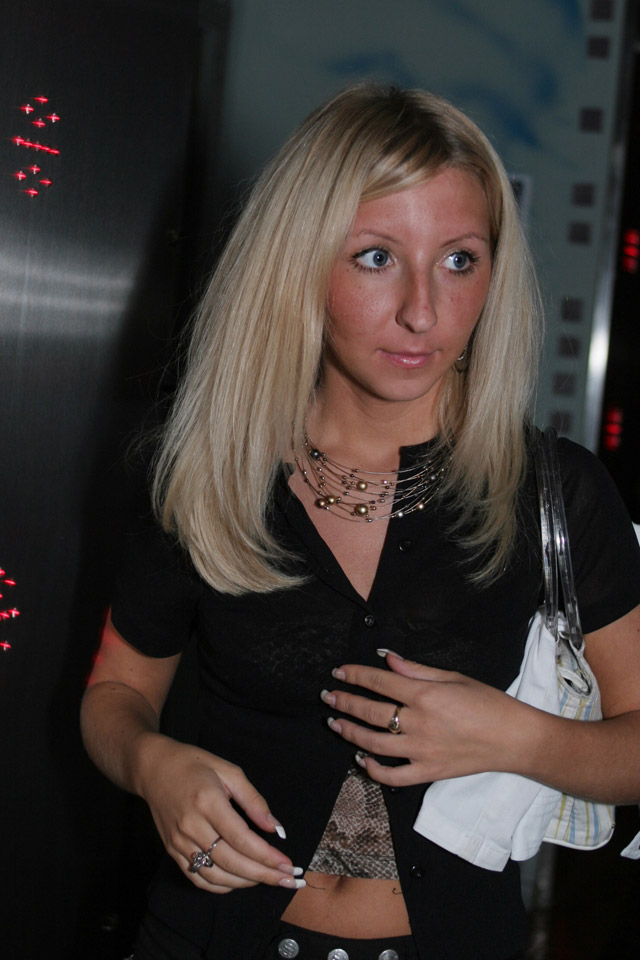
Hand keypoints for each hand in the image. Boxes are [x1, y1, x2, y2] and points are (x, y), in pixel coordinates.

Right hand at [135, 734, 304, 893]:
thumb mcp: (229, 771)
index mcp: (208, 802)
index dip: (267, 856)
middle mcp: (192, 826)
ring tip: (268, 880)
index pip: (242, 839)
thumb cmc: (194, 764)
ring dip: (245, 883)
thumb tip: (276, 829)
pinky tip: (239, 881)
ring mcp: (179, 842)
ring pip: (215, 875)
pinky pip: (197, 878)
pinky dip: (220, 886)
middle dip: (263, 875)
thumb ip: (254, 801)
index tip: (288, 865)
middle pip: (231, 861)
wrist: (154, 768)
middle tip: (288, 880)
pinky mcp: (172, 850)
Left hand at [321, 652, 529, 786]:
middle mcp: (419, 723)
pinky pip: (393, 777)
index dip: (355, 676)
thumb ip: (416, 669)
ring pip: (374, 744)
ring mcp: (422, 750)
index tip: (338, 672)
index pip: (379, 682)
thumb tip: (387, 659)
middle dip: (345, 702)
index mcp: (425, 695)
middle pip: (371, 712)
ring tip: (335, 723)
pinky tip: (361, 760)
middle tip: (328, 696)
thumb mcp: (453, 677)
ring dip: (350, 733)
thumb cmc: (488, 703)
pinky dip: (373, 770)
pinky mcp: (428, 772)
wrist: (514, 738)